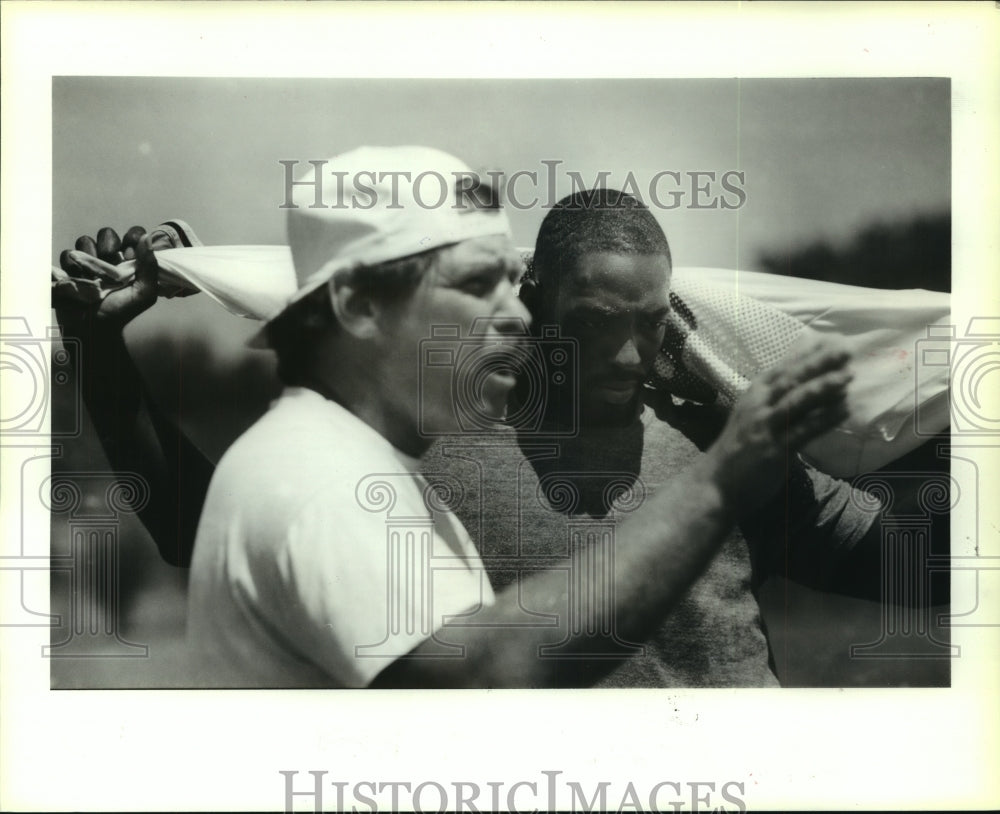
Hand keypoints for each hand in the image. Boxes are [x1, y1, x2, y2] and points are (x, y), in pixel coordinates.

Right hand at [52, 226, 161, 332]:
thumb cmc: (120, 312)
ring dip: (89, 257)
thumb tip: (147, 238)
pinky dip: (71, 265)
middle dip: (108, 245)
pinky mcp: (68, 267)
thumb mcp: (143, 293)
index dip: (131, 237)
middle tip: (110, 260)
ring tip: (92, 275)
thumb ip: (149, 267)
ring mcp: (87, 262)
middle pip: (106, 234)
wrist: (92, 327)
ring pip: (85, 241)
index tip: (130, 249)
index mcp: (129, 262)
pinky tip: (77, 279)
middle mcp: (109, 259)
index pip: (132, 236)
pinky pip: (67, 254)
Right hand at [706, 338, 851, 511]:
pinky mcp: (774, 449)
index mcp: (754, 394)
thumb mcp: (751, 413)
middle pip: (792, 378)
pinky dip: (825, 419)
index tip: (832, 338)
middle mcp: (758, 405)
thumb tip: (799, 377)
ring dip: (824, 386)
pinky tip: (844, 409)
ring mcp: (765, 426)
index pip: (783, 367)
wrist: (716, 482)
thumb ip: (772, 396)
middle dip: (819, 362)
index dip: (808, 352)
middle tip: (845, 349)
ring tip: (849, 374)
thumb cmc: (738, 447)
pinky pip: (804, 430)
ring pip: (797, 400)